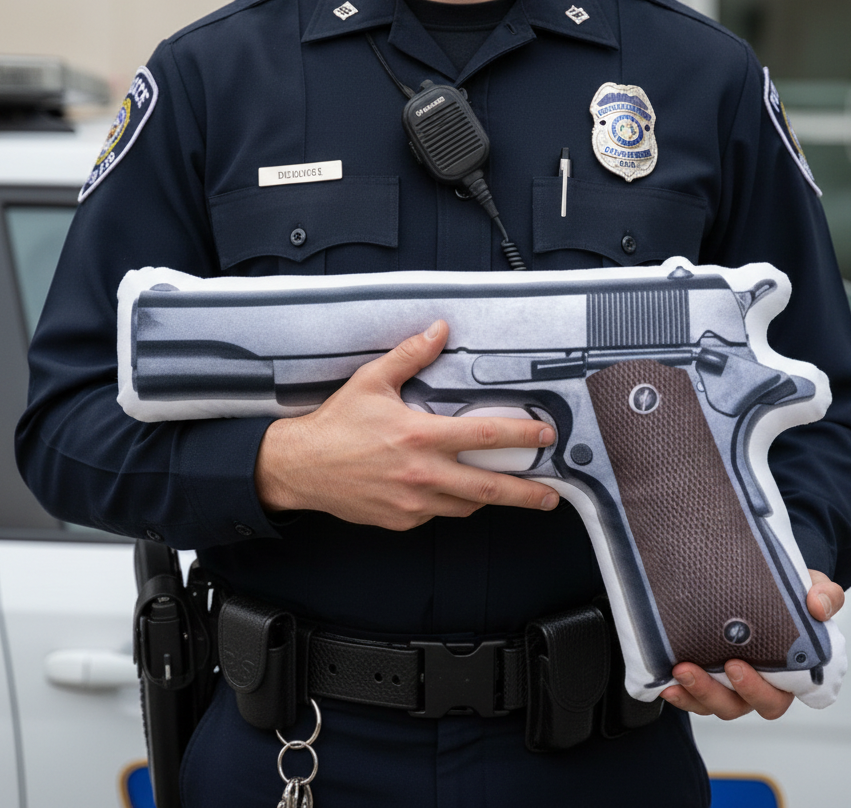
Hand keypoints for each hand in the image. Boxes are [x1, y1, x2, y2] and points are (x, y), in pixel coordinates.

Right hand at [254, 320, 558, 528]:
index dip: (521, 435)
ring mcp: (412, 502)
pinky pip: (436, 514)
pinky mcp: (401, 520)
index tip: (544, 436)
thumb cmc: (335, 425)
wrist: (299, 468)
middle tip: (551, 494)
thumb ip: (411, 356)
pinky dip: (449, 503)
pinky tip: (449, 490)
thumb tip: (439, 330)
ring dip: (487, 498)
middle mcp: (421, 473)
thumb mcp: (372, 381)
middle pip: (489, 488)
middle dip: (527, 493)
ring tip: (505, 491)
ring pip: (465, 505)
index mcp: (420, 436)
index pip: (485, 437)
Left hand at [659, 569, 843, 719]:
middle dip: (719, 691)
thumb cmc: (789, 593)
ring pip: (712, 702)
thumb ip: (824, 595)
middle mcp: (754, 682)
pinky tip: (664, 680)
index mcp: (785, 673)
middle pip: (739, 705)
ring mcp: (727, 680)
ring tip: (679, 671)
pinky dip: (679, 691)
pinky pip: (690, 693)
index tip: (738, 667)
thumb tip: (819, 606)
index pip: (775, 696)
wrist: (761, 577)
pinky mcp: (704, 671)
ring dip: (695, 692)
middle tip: (700, 667)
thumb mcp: (811, 587)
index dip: (757, 691)